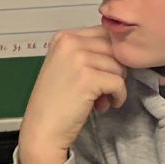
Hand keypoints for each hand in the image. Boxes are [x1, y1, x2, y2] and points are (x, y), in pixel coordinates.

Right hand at [17, 27, 126, 163]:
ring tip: (100, 99)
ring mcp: (78, 59)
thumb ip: (87, 52)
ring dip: (115, 85)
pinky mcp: (88, 78)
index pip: (105, 34)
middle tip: (102, 90)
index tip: (101, 75)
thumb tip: (121, 50)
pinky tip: (103, 105)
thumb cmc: (55, 103)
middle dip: (114, 70)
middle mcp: (69, 42)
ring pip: (119, 66)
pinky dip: (117, 96)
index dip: (110, 56)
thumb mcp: (67, 66)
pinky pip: (118, 82)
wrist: (42, 130)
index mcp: (64, 37)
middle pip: (114, 48)